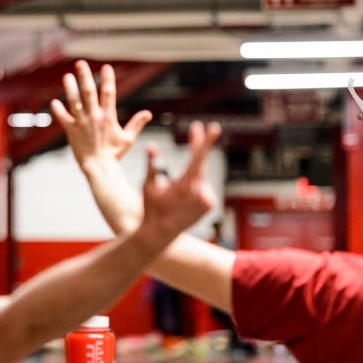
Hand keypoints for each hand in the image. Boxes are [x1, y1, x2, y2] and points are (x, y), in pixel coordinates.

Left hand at [51, 60, 151, 165]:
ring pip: (74, 101)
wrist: (100, 167)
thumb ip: (137, 124)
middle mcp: (94, 117)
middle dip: (84, 76)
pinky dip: (58, 110)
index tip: (106, 67)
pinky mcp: (71, 131)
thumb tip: (148, 113)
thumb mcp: (128, 138)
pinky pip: (63, 118)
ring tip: (67, 77)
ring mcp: (82, 123)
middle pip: (89, 92)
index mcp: (108, 116)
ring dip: (70, 88)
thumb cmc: (114, 154)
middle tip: (80, 63)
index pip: (109, 93)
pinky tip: (54, 102)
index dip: (107, 79)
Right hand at [139, 120, 220, 241]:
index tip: (214, 128)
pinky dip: (193, 186)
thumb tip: (152, 146)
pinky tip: (183, 199)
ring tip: (175, 192)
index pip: (198, 157)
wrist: (160, 234)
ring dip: (190, 174)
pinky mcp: (210, 205)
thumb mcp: (149, 186)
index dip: (205, 141)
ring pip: (200, 175)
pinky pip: (202, 187)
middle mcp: (200, 191)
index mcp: (185, 185)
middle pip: (200, 162)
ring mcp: (208, 199)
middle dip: (197, 146)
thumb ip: (153, 164)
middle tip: (195, 128)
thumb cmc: (151, 208)